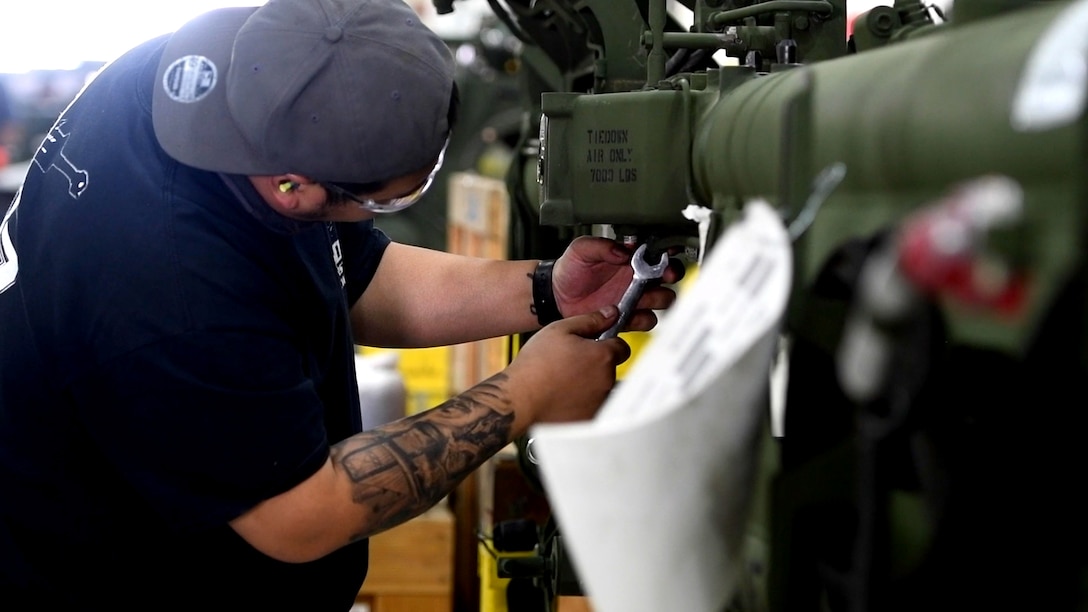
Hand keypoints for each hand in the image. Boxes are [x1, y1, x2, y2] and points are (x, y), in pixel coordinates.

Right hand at [505, 306, 630, 424]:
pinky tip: (562, 397)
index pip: (622, 347)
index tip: (594, 346)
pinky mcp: (590, 418)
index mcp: (603, 356)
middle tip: (570, 363)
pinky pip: (592, 406)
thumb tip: (610, 314)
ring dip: (590, 384)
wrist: (519, 400)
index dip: (608, 343)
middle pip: (610, 368)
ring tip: (563, 381)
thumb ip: (590, 320)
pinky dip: (582, 402)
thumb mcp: (560, 330)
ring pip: (601, 388)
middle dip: (596, 364)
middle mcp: (606, 380)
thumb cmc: (535, 365)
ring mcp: (599, 402)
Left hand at [552, 236, 684, 331]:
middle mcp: (637, 277)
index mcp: (630, 257)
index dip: (667, 252)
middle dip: (671, 275)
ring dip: (657, 298)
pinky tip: (626, 314)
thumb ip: (601, 246)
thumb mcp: (581, 250)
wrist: (556, 297)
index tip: (667, 254)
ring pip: (663, 299)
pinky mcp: (628, 317)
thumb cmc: (569, 270)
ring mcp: (635, 298)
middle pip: (670, 276)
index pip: (658, 252)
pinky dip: (640, 319)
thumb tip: (623, 251)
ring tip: (641, 297)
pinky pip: (646, 320)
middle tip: (663, 275)